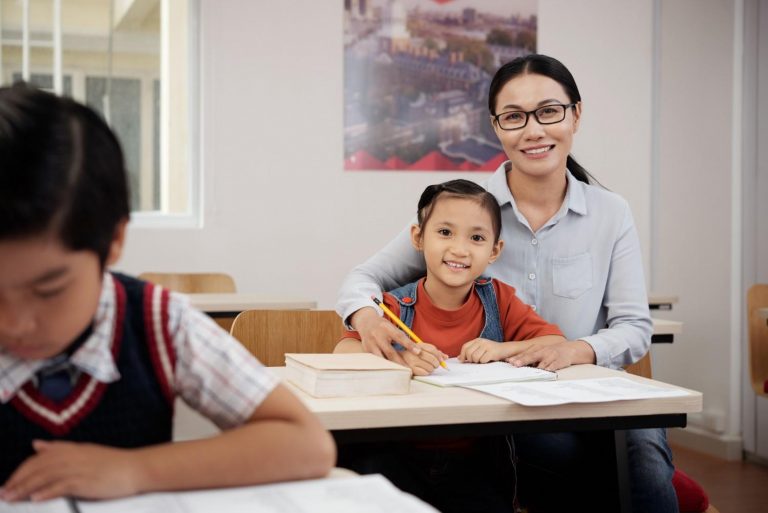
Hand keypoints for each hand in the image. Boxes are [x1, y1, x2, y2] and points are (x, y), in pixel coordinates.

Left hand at [2, 440, 142, 501]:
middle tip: (4, 494)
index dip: (21, 470)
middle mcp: (73, 456)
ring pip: (45, 476)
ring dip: (25, 488)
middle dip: (18, 480)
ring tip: (12, 498)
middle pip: (38, 467)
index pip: (38, 458)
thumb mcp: (84, 451)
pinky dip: (47, 491)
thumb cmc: (113, 463)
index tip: (8, 483)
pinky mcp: (86, 480)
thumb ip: (60, 449)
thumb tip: (37, 445)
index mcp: (71, 449)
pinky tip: (36, 498)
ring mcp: (79, 468)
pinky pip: (62, 485)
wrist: (136, 468)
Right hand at [351, 307, 421, 365]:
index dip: (409, 345)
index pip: (400, 337)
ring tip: (399, 373)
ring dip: (390, 366)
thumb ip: (401, 337)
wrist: (366, 322)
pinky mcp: (366, 350)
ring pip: (381, 358)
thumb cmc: (384, 326)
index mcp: (386, 328)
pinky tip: (389, 371)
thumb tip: (415, 349)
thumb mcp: (392, 327)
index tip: (418, 352)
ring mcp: (370, 344)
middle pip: (390, 352)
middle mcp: (377, 335)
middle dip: (400, 362)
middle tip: (409, 370)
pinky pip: (375, 360)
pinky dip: (383, 366)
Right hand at [401, 342, 446, 375]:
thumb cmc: (413, 354)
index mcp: (418, 345)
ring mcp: (412, 361)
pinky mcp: (411, 369)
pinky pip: (425, 373)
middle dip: (437, 363)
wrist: (398, 358)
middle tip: (436, 365)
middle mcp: (414, 352)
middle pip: (432, 359)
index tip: (442, 360)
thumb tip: (446, 357)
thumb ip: (435, 352)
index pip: (432, 350)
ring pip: (430, 367)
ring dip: (432, 368)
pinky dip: (427, 372)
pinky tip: (424, 370)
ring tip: (429, 367)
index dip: (439, 356)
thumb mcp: (423, 349)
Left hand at [459, 338, 510, 362]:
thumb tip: (459, 358)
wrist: (505, 349)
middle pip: (469, 353)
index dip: (462, 354)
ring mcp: (487, 346)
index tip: (462, 360)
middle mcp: (481, 341)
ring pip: (475, 357)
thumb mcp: (480, 349)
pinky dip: (484, 362)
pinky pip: (483, 360)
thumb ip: (470, 352)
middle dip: (470, 359)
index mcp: (477, 340)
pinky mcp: (492, 352)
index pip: (465, 347)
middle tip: (476, 361)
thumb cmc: (491, 351)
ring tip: (482, 360)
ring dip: (478, 361)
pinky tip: (488, 360)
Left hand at [506, 340, 594, 370]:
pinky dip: (550, 367)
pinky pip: (554, 365)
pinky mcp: (560, 361)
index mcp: (537, 349)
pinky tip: (546, 370)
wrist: (569, 349)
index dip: (517, 357)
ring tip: (529, 371)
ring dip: (536, 366)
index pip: (525, 354)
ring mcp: (552, 355)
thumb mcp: (539, 352)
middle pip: (531, 356)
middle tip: (515, 364)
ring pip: (543, 361)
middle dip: (523, 360)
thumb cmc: (550, 352)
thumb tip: (512, 362)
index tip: (509, 361)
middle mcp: (543, 351)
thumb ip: (527, 357)